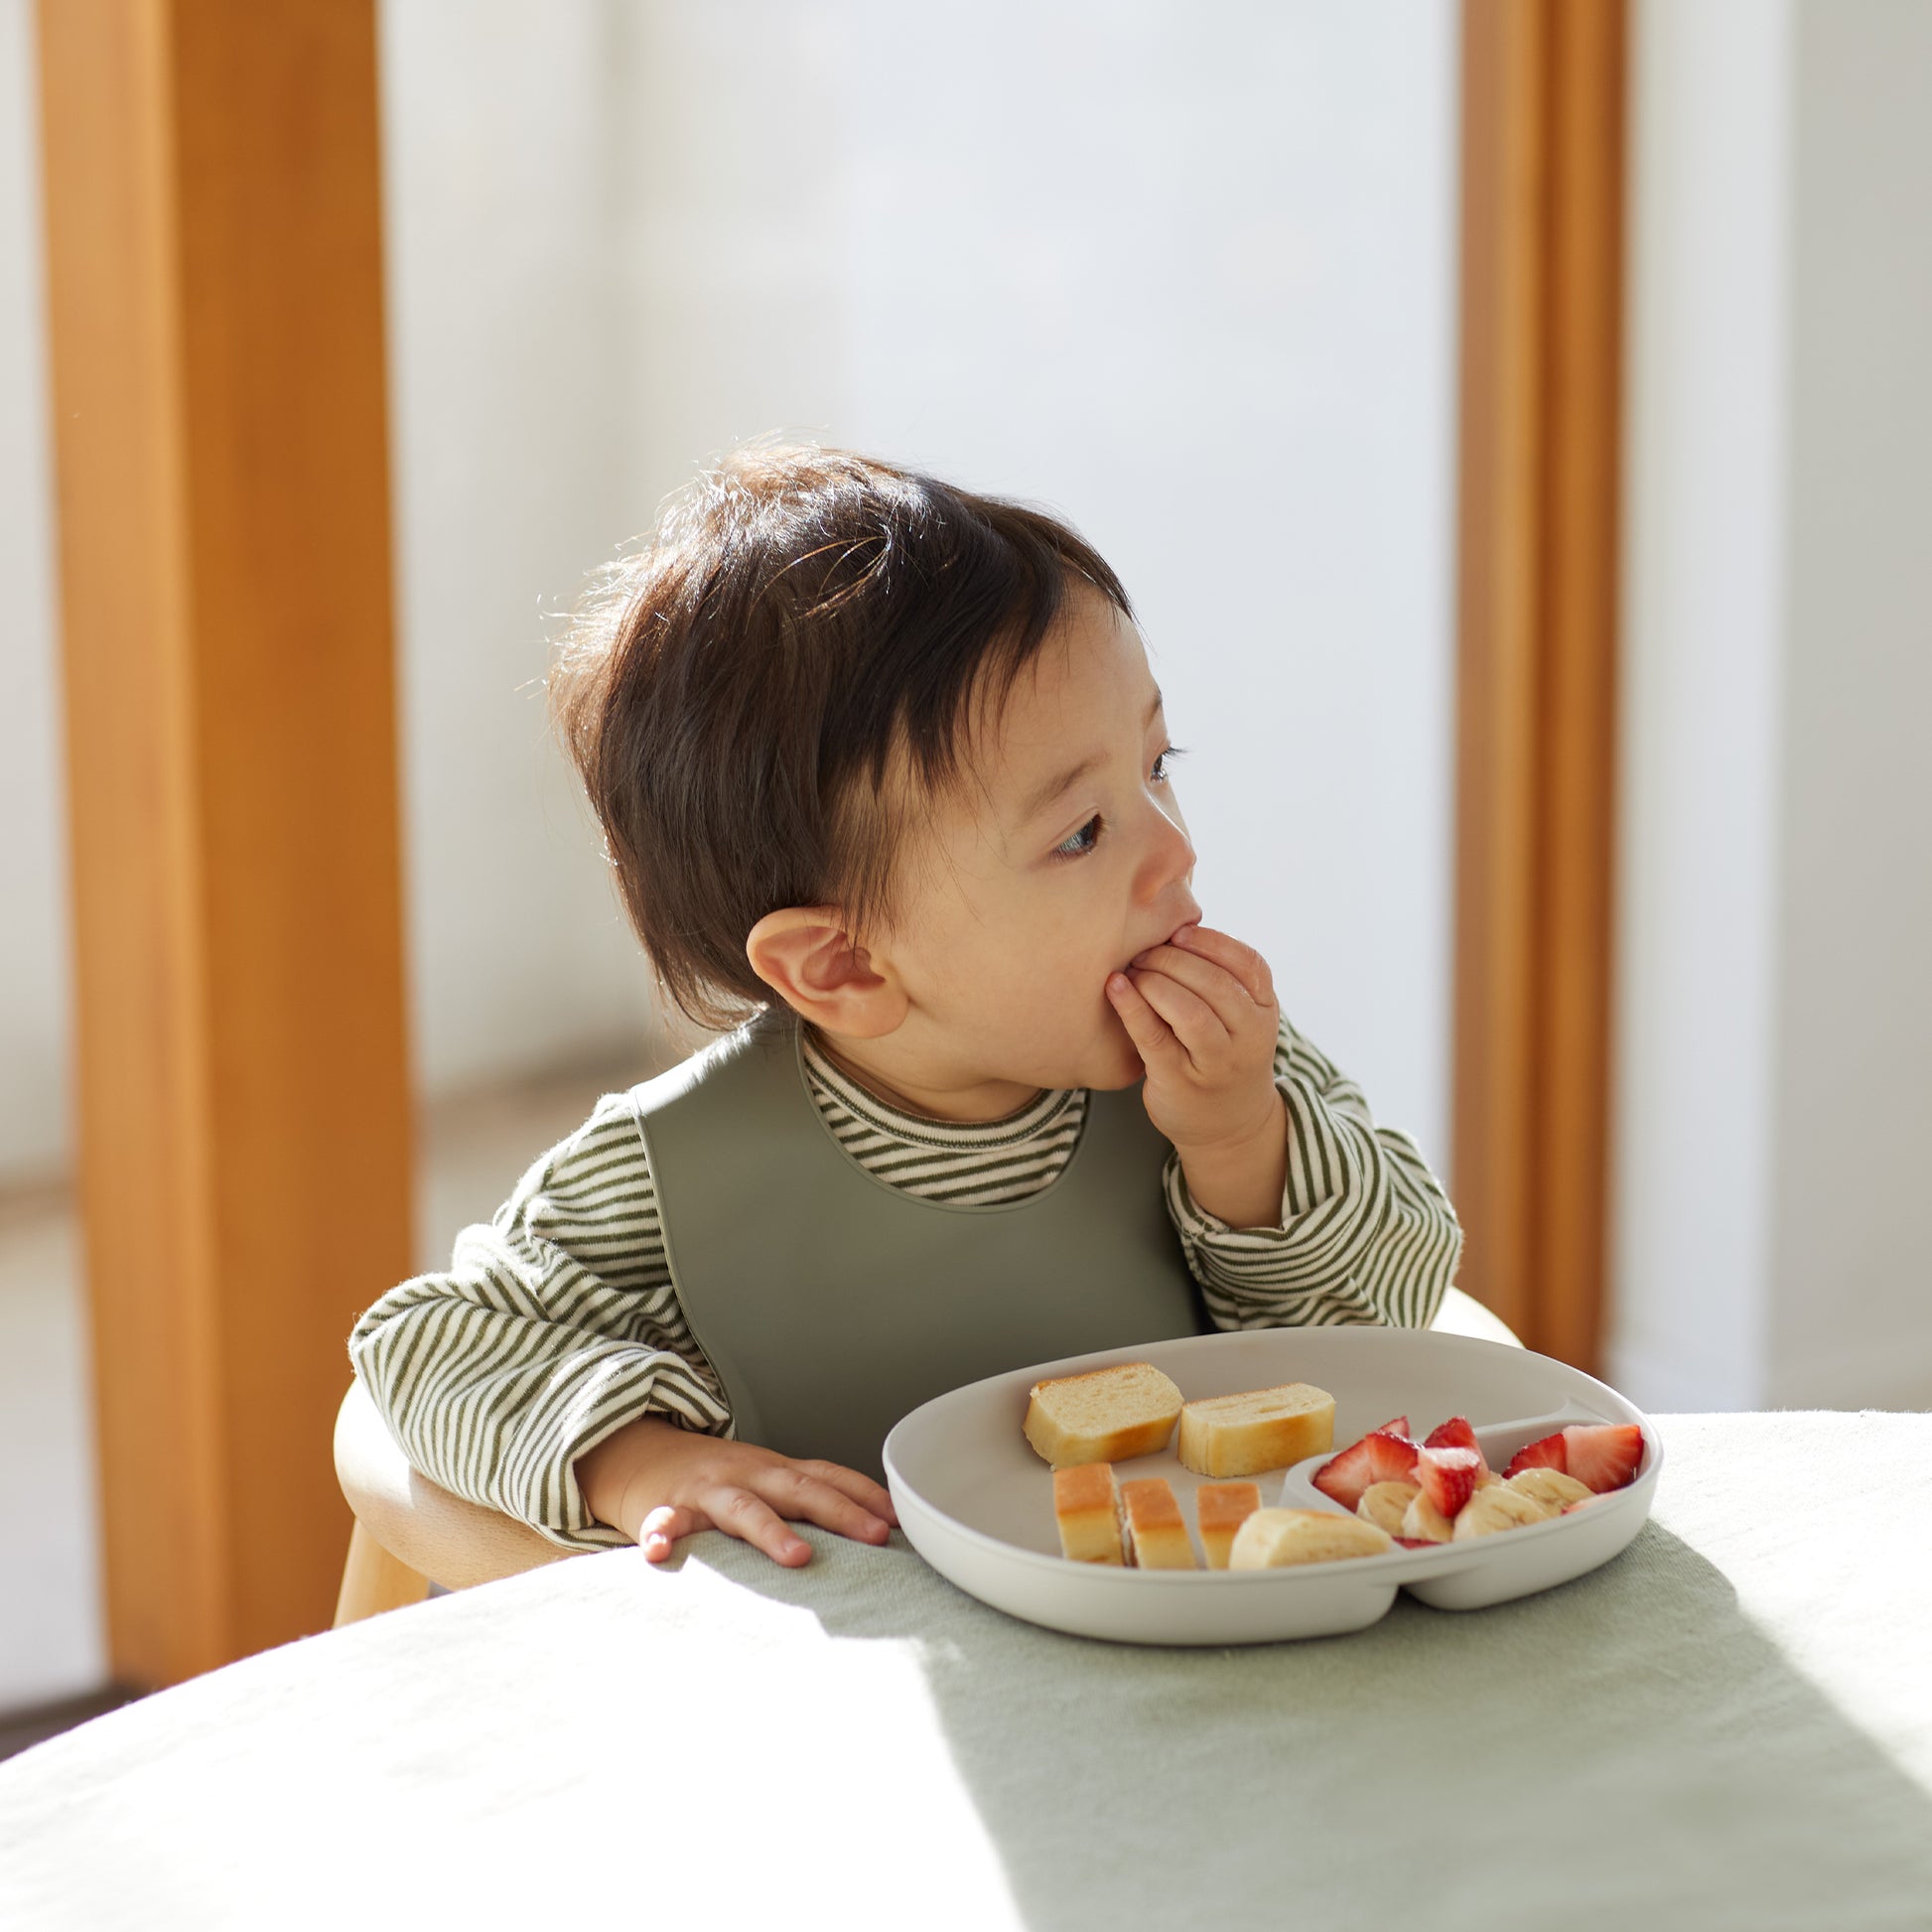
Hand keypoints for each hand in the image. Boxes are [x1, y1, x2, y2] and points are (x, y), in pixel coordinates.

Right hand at [575, 1416, 896, 1567]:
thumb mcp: (766, 1484)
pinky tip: (659, 1553)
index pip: (829, 1476)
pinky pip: (665, 1521)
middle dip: (840, 1512)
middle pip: (799, 1489)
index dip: (866, 1495)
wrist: (644, 1456)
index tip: (902, 1520)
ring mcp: (710, 1490)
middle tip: (876, 1536)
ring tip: (798, 1556)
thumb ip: (807, 1504)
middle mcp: (749, 1475)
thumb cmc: (720, 1482)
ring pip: (742, 1508)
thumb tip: (873, 1534)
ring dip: (771, 1531)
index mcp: (776, 1471)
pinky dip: (662, 1534)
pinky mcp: (668, 1507)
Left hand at [1105, 922, 1287, 1228]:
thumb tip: (1174, 921)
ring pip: (1189, 1011)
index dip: (1212, 942)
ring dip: (1155, 980)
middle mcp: (1248, 1037)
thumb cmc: (1224, 1056)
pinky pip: (1154, 1038)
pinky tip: (1115, 988)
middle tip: (1143, 951)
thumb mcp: (1242, 1017)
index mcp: (1265, 1012)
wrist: (1229, 1127)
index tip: (1179, 932)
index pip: (1249, 965)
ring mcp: (1216, 1063)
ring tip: (1132, 970)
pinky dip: (1132, 1007)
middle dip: (1174, 959)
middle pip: (1214, 984)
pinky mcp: (1180, 1081)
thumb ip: (1222, 978)